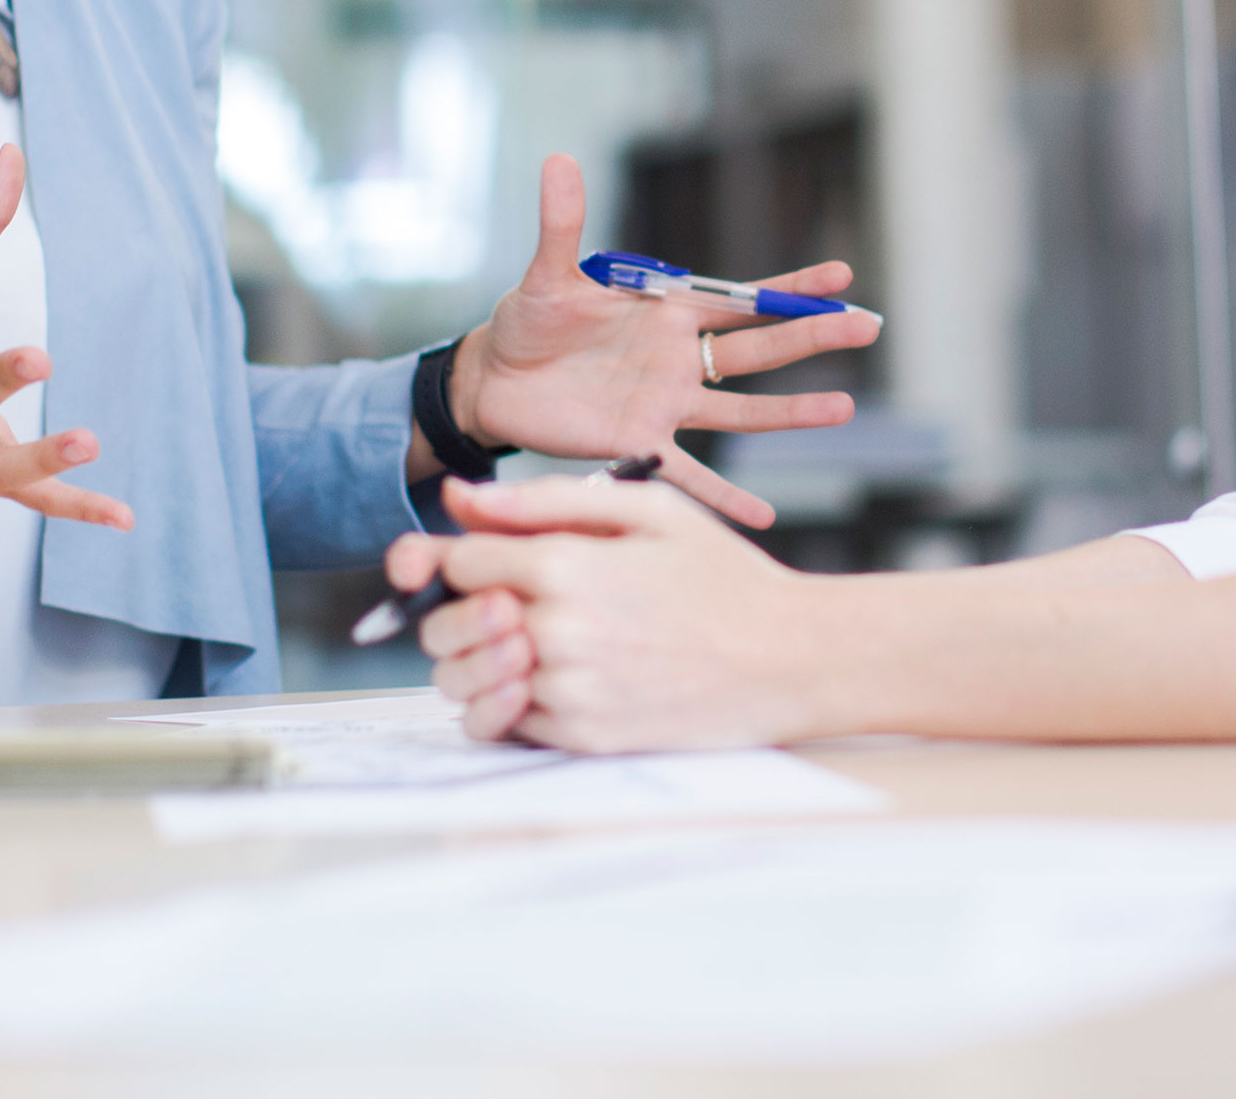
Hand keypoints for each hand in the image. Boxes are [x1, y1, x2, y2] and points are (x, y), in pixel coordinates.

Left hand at [385, 474, 831, 751]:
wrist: (790, 659)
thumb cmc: (723, 578)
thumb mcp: (648, 511)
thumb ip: (548, 500)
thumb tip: (463, 498)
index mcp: (567, 566)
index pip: (457, 562)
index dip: (461, 556)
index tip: (487, 559)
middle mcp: (557, 633)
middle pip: (446, 626)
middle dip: (457, 610)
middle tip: (499, 604)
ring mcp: (569, 693)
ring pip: (470, 681)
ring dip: (481, 660)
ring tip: (528, 642)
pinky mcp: (584, 738)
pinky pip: (509, 724)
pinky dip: (514, 702)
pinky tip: (559, 676)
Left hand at [440, 153, 871, 526]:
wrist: (493, 380)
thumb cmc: (526, 321)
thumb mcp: (548, 273)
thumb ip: (561, 223)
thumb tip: (557, 159)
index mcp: (667, 311)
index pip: (740, 297)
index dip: (790, 286)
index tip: (842, 274)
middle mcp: (677, 357)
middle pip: (759, 348)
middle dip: (813, 335)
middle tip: (868, 325)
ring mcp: (664, 403)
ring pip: (741, 410)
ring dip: (790, 411)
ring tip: (844, 409)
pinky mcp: (637, 442)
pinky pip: (688, 474)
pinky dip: (722, 496)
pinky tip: (762, 517)